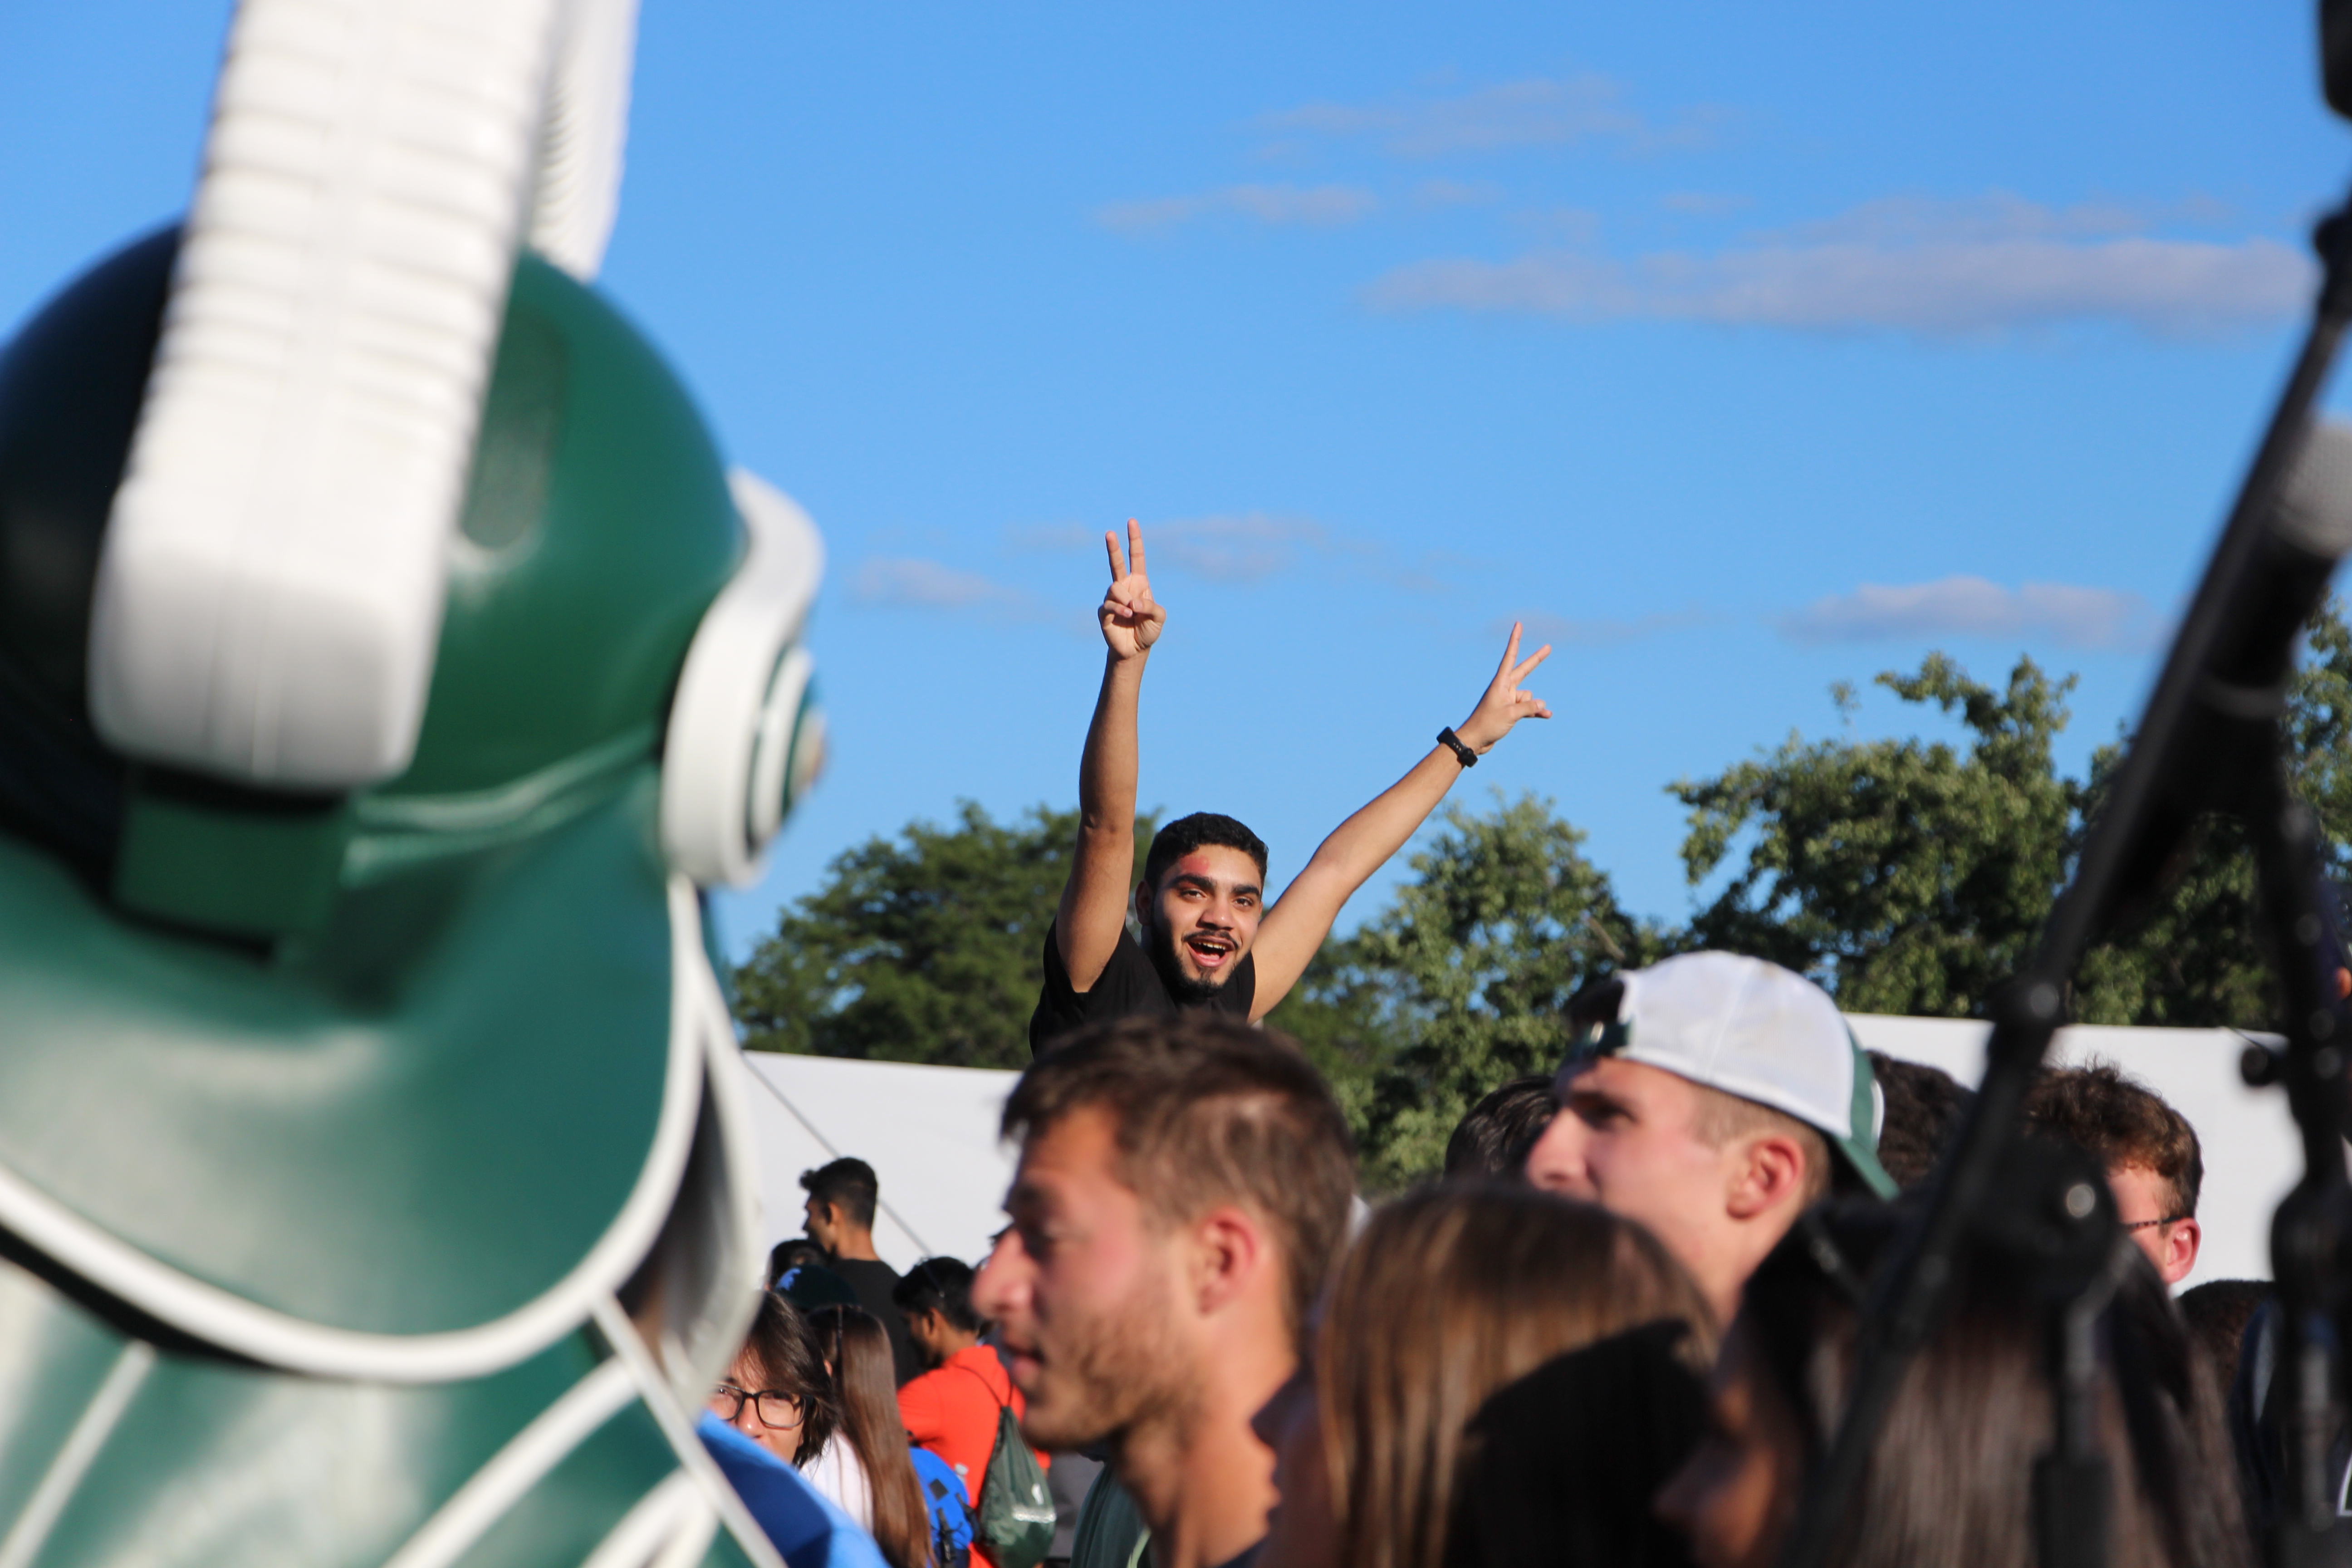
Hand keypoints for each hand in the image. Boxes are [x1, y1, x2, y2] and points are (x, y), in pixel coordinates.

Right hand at [1098, 519, 1165, 661]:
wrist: (1135, 650)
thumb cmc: (1148, 630)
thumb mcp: (1159, 617)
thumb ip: (1151, 606)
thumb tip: (1133, 602)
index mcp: (1139, 583)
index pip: (1136, 557)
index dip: (1134, 540)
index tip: (1132, 522)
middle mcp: (1124, 587)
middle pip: (1116, 563)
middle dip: (1112, 548)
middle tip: (1109, 532)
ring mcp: (1112, 598)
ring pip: (1114, 588)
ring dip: (1125, 600)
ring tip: (1132, 612)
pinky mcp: (1103, 611)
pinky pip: (1109, 604)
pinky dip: (1120, 610)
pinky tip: (1127, 616)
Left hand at [1455, 622, 1551, 751]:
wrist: (1476, 740)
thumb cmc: (1487, 724)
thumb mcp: (1510, 714)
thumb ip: (1528, 707)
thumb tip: (1542, 704)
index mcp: (1500, 683)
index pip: (1510, 657)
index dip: (1515, 640)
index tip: (1518, 625)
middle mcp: (1504, 687)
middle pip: (1524, 670)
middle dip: (1536, 660)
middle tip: (1548, 647)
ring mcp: (1508, 698)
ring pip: (1528, 696)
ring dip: (1531, 706)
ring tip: (1518, 716)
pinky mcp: (1510, 709)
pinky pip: (1528, 707)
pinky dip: (1536, 711)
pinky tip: (1546, 716)